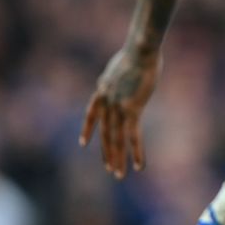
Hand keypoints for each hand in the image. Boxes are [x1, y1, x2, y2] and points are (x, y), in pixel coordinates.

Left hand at [80, 43, 160, 178]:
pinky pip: (133, 137)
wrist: (140, 50)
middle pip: (105, 133)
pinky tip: (139, 166)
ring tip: (118, 175)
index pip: (92, 113)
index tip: (84, 144)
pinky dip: (136, 153)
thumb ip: (122, 74)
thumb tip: (127, 73)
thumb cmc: (138, 50)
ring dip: (117, 159)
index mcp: (103, 89)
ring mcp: (117, 107)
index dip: (88, 129)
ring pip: (116, 139)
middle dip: (107, 152)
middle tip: (109, 168)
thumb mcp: (124, 62)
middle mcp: (106, 101)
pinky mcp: (132, 110)